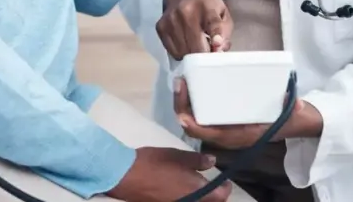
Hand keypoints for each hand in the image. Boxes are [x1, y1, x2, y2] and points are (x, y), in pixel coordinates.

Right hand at [108, 147, 231, 201]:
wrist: (126, 176)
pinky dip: (189, 199)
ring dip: (202, 199)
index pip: (221, 196)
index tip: (226, 181)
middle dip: (216, 198)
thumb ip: (197, 160)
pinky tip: (184, 190)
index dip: (226, 189)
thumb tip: (213, 161)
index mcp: (196, 191)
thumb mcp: (177, 155)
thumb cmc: (154, 162)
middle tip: (215, 187)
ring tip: (200, 188)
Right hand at [158, 0, 232, 59]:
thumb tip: (218, 51)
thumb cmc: (206, 4)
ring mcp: (170, 20)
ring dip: (192, 54)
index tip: (217, 44)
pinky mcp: (160, 27)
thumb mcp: (222, 13)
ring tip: (197, 44)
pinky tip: (186, 42)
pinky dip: (181, 53)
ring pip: (184, 52)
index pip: (212, 22)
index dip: (216, 35)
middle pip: (196, 45)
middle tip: (209, 52)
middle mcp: (185, 11)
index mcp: (206, 6)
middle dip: (205, 54)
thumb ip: (224, 32)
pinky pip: (173, 52)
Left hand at [173, 78, 321, 149]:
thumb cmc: (282, 119)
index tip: (183, 114)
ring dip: (184, 102)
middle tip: (180, 83)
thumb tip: (298, 103)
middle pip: (194, 125)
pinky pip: (199, 112)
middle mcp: (225, 133)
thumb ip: (291, 108)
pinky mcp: (219, 118)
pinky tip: (189, 85)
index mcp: (237, 136)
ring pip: (194, 118)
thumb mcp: (288, 114)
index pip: (209, 135)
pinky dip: (191, 101)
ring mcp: (220, 126)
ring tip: (181, 81)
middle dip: (183, 107)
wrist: (284, 124)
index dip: (194, 127)